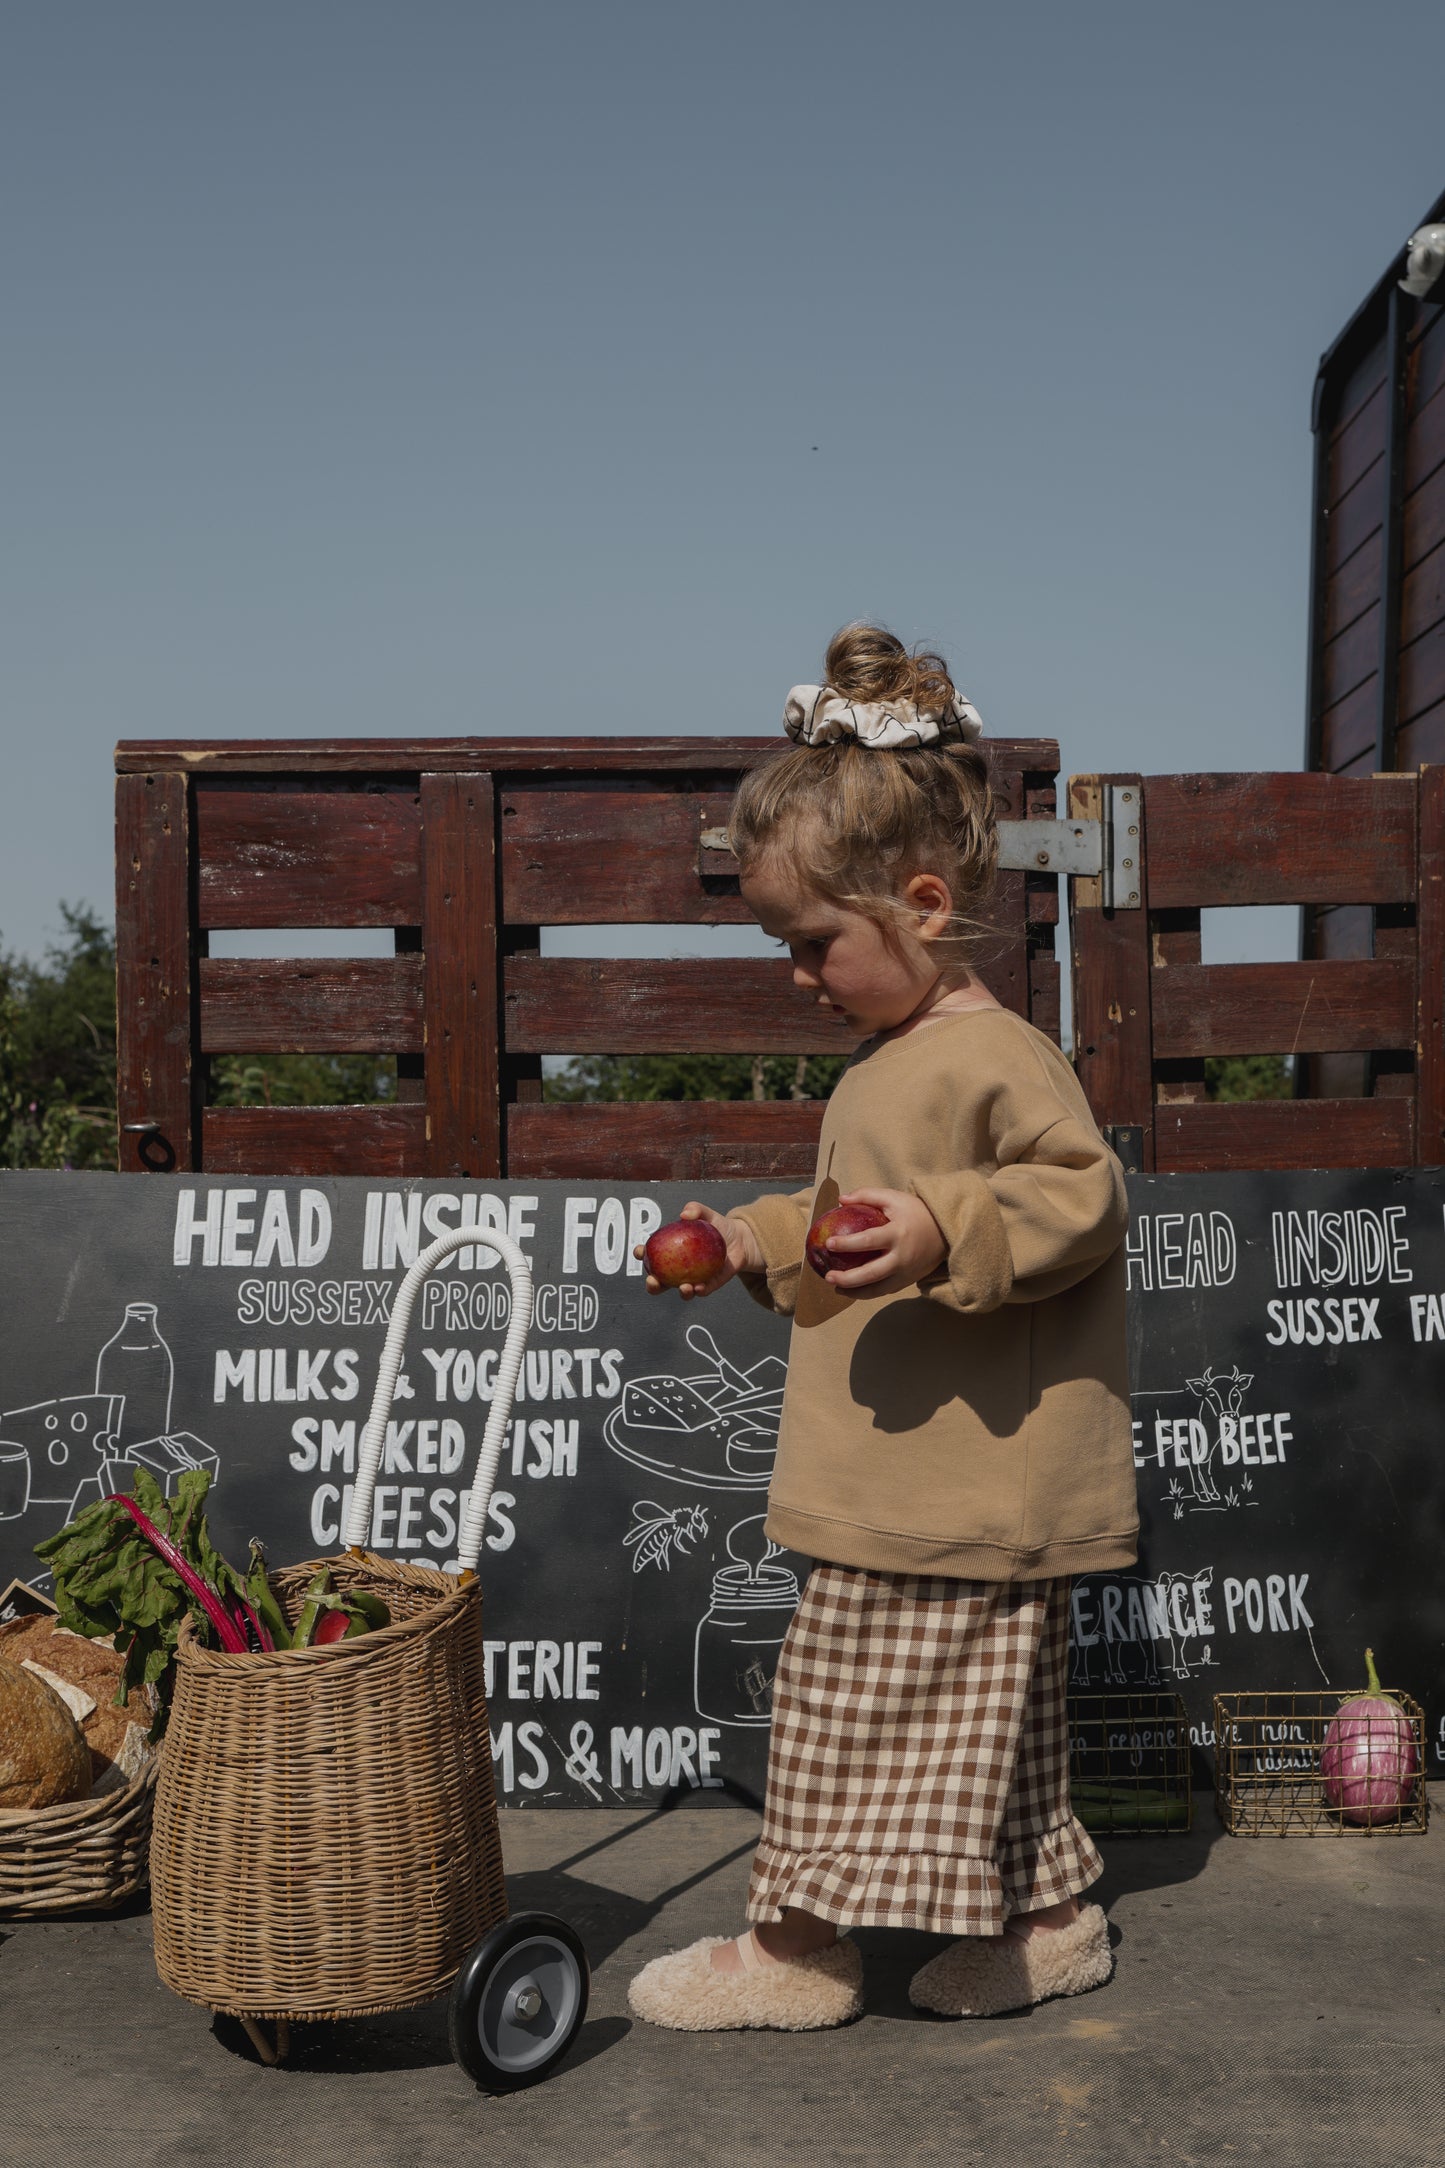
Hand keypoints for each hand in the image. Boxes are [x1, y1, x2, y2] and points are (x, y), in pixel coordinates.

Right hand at [633, 1200, 764, 1299]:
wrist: (741, 1240)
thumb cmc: (718, 1226)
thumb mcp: (707, 1214)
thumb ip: (696, 1209)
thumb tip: (684, 1214)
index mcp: (672, 1251)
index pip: (651, 1254)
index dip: (641, 1254)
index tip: (640, 1251)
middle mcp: (679, 1269)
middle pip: (660, 1281)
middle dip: (652, 1285)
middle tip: (653, 1280)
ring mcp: (693, 1279)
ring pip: (681, 1291)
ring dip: (679, 1292)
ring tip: (684, 1287)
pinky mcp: (709, 1285)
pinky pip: (702, 1291)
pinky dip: (699, 1291)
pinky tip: (699, 1287)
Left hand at [822, 1188, 946, 1297]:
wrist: (947, 1231)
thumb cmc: (917, 1212)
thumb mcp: (894, 1198)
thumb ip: (867, 1196)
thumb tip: (840, 1200)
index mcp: (897, 1234)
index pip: (868, 1241)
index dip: (847, 1244)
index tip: (828, 1244)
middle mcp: (901, 1257)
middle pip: (871, 1274)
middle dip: (847, 1279)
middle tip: (828, 1276)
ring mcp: (905, 1273)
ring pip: (877, 1289)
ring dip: (855, 1292)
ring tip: (837, 1289)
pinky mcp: (908, 1281)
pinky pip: (885, 1290)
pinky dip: (868, 1293)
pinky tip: (854, 1289)